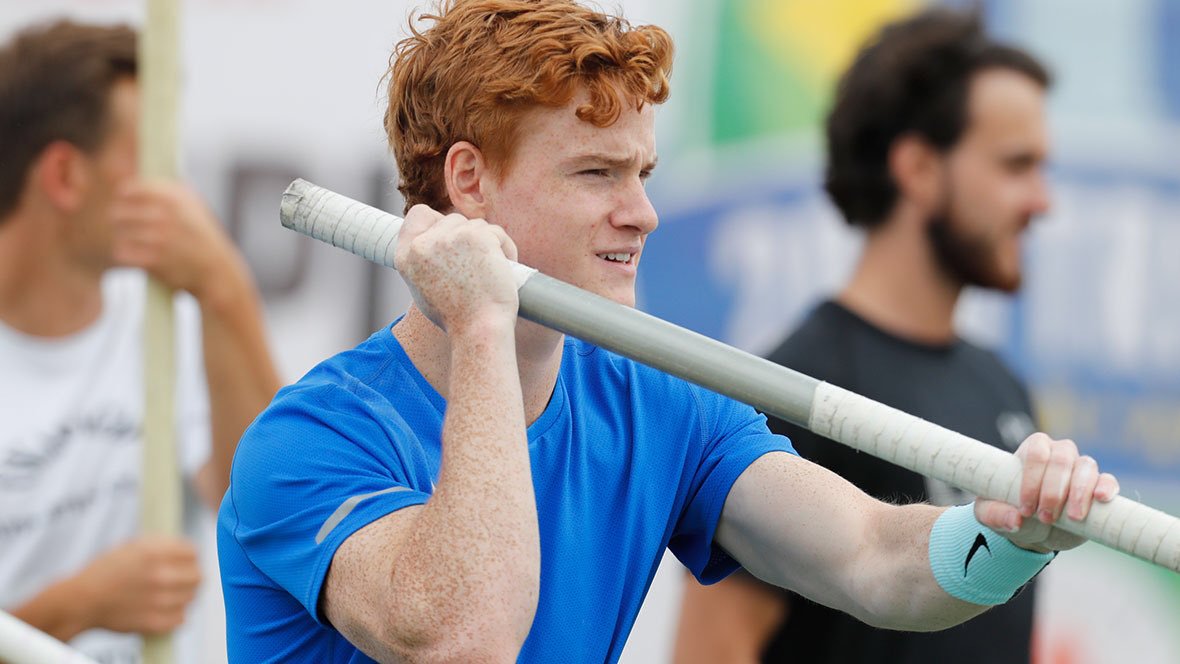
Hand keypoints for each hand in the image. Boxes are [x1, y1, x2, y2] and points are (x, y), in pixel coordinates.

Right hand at [75, 536, 201, 634]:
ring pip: (191, 597)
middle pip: (198, 576)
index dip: (189, 556)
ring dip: (184, 595)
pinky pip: (181, 618)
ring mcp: (159, 601)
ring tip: (170, 594)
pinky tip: (164, 609)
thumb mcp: (132, 546)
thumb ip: (162, 546)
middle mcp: (160, 576)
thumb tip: (187, 550)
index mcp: (155, 553)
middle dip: (191, 575)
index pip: (194, 553)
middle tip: (183, 578)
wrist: (81, 601)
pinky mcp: (155, 622)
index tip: (184, 561)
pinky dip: (175, 614)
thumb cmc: (104, 572)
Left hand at [109, 180, 241, 300]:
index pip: (131, 189)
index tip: (125, 201)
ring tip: (131, 239)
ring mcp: (160, 238)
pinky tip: (133, 254)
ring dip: (122, 236)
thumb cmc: (200, 235)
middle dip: (119, 219)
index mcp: (174, 198)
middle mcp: (166, 216)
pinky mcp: (154, 260)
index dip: (124, 196)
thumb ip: (167, 190)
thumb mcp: (192, 204)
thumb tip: (137, 180)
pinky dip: (124, 253)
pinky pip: (122, 252)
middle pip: (119, 212)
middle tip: (124, 224)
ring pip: (119, 232)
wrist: (216, 268)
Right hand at [394, 204, 519, 332]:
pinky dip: (505, 248)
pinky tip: (504, 269)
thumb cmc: (457, 319)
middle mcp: (423, 244)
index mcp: (405, 256)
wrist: (478, 331)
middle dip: (468, 238)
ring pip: (476, 225)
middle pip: (453, 220)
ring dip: (488, 243)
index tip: (452, 237)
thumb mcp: (424, 289)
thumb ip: (426, 262)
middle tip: (477, 266)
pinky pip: (496, 232)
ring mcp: (449, 238)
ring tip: (491, 272)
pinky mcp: (477, 236)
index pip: (419, 215)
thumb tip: (437, 241)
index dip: (438, 222)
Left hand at [974, 433, 1118, 552]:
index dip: (1032, 479)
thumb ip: (996, 515)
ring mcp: (1081, 469)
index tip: (1025, 508)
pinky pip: (1108, 480)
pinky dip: (1106, 487)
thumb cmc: (1008, 512)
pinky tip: (1100, 498)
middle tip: (1044, 517)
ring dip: (1078, 492)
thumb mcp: (990, 514)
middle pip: (1062, 459)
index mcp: (1032, 450)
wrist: (1033, 530)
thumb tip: (1015, 520)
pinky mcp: (1098, 488)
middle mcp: (1059, 453)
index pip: (1036, 452)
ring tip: (1071, 517)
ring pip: (1086, 467)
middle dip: (1053, 490)